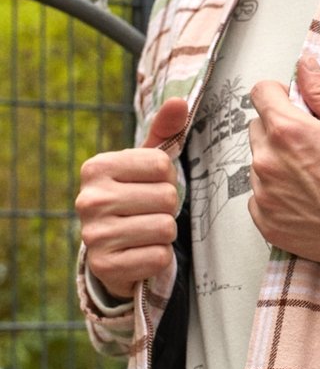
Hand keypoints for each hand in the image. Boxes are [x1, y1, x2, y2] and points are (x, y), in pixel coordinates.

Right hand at [76, 97, 187, 300]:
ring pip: (165, 228)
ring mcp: (94, 235)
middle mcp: (89, 200)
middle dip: (168, 208)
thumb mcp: (145, 165)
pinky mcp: (106, 267)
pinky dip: (158, 258)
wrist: (113, 251)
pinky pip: (159, 257)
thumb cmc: (134, 199)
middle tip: (149, 214)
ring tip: (145, 233)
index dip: (167, 179)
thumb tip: (180, 101)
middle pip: (167, 197)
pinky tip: (141, 254)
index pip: (162, 165)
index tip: (149, 187)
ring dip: (165, 234)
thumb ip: (164, 133)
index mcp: (96, 167)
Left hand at [248, 58, 319, 270]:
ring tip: (314, 179)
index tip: (290, 104)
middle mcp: (268, 163)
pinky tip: (308, 201)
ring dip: (278, 166)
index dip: (277, 94)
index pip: (261, 93)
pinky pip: (260, 200)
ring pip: (259, 167)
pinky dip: (277, 198)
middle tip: (312, 147)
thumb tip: (304, 66)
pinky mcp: (269, 225)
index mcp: (288, 131)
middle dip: (279, 132)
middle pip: (258, 130)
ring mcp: (266, 197)